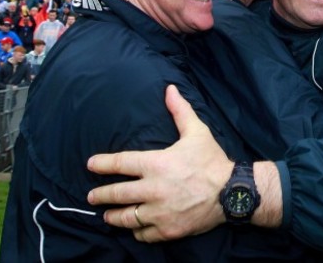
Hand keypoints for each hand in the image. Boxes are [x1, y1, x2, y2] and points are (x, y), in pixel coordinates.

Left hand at [87, 85, 233, 241]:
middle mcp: (153, 190)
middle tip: (92, 196)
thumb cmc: (212, 161)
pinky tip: (134, 227)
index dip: (102, 164)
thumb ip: (180, 111)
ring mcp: (159, 212)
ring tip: (107, 215)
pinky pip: (144, 234)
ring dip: (113, 216)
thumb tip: (169, 89)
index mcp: (156, 164)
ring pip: (126, 218)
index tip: (91, 165)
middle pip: (116, 194)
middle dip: (100, 195)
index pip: (120, 163)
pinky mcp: (168, 230)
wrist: (232, 193)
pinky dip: (136, 231)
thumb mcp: (197, 132)